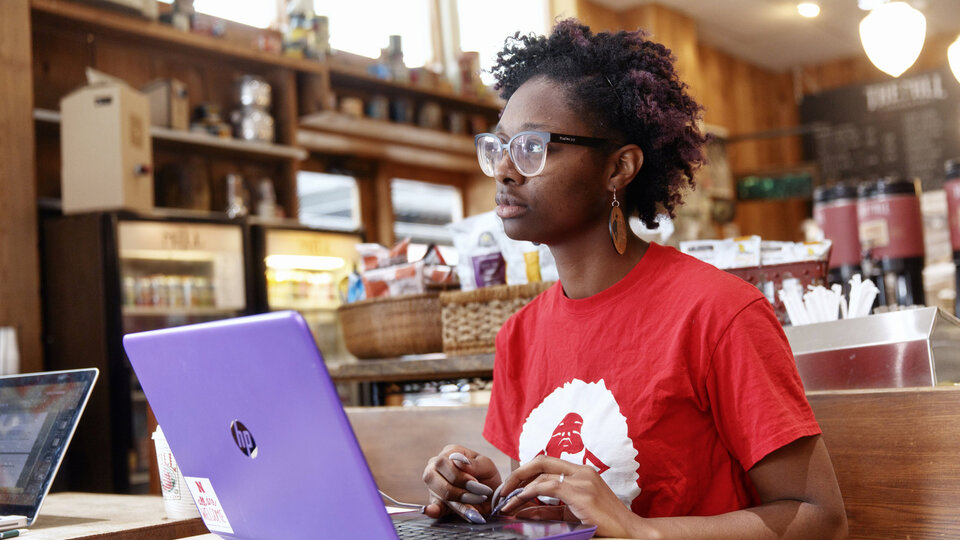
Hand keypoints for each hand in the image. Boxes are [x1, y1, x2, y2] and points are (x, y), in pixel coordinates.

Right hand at [421, 445, 501, 518]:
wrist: (491, 495)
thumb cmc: (486, 475)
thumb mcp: (486, 466)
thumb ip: (473, 464)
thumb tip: (457, 461)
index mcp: (449, 453)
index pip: (442, 462)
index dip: (457, 475)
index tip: (475, 482)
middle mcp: (436, 467)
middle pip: (433, 477)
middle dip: (457, 490)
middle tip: (478, 496)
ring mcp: (434, 485)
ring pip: (438, 494)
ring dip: (459, 503)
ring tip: (475, 509)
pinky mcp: (436, 502)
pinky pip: (434, 507)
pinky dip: (434, 511)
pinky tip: (433, 511)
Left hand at [497, 455, 637, 537]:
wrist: (631, 532)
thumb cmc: (604, 525)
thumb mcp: (572, 515)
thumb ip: (550, 510)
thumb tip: (524, 510)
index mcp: (581, 473)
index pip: (546, 463)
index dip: (525, 472)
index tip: (510, 487)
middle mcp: (582, 471)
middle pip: (541, 461)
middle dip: (517, 474)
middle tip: (502, 491)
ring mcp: (583, 480)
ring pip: (542, 475)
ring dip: (519, 489)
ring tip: (506, 503)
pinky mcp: (582, 493)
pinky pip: (548, 487)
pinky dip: (530, 494)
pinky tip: (519, 503)